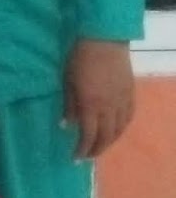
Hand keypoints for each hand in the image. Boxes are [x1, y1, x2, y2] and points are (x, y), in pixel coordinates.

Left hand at [62, 39, 134, 158]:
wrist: (105, 39)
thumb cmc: (79, 58)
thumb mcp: (67, 81)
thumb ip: (68, 105)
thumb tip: (67, 126)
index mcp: (90, 105)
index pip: (88, 136)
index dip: (82, 149)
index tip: (75, 158)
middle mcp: (109, 108)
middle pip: (105, 137)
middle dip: (96, 150)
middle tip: (87, 156)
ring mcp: (122, 101)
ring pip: (119, 129)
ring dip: (109, 141)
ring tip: (99, 145)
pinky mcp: (130, 93)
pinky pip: (128, 117)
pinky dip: (121, 128)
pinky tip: (115, 130)